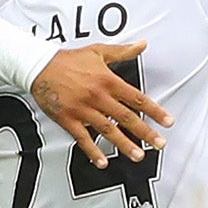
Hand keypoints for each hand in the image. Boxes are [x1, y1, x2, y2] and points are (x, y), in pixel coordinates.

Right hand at [30, 41, 172, 165]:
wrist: (39, 66)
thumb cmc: (68, 59)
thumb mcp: (98, 52)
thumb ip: (123, 51)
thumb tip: (143, 44)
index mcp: (107, 81)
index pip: (136, 98)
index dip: (154, 110)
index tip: (168, 122)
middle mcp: (98, 96)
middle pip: (126, 117)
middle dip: (145, 132)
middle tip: (160, 144)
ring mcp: (83, 109)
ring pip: (108, 130)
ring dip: (124, 144)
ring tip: (138, 155)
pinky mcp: (69, 119)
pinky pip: (83, 139)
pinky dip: (92, 151)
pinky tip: (102, 162)